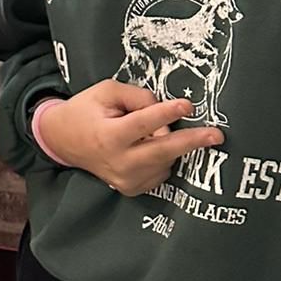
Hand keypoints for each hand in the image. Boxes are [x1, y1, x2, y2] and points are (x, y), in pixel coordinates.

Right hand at [41, 79, 223, 196]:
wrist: (64, 140)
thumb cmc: (87, 110)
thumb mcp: (107, 91)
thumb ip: (138, 97)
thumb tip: (166, 112)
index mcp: (109, 136)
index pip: (143, 124)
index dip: (166, 113)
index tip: (188, 105)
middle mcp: (119, 162)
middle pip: (162, 151)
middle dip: (191, 142)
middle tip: (216, 135)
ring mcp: (125, 180)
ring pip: (164, 161)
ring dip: (170, 144)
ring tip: (155, 131)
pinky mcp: (131, 189)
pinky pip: (160, 173)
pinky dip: (162, 158)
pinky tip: (148, 147)